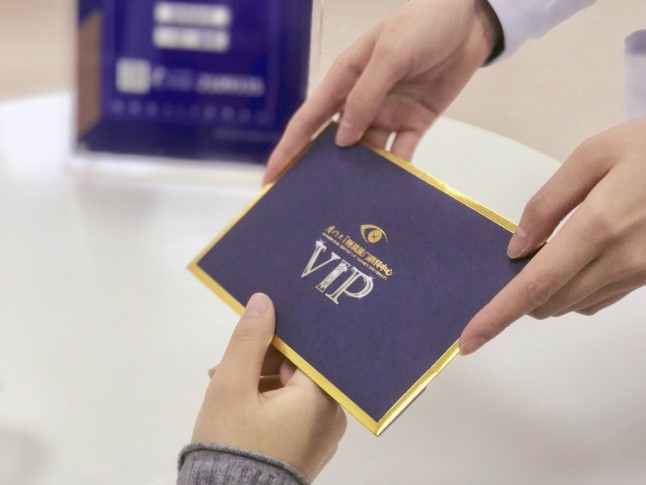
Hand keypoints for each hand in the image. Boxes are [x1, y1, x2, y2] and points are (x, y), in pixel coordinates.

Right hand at [192, 293, 346, 481]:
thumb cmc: (233, 442)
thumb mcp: (233, 385)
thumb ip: (249, 340)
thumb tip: (264, 300)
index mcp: (322, 397)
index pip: (306, 349)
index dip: (278, 334)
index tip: (255, 328)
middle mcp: (332, 415)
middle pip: (299, 368)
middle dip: (261, 361)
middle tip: (226, 367)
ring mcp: (322, 434)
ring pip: (293, 389)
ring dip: (260, 381)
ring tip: (223, 386)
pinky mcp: (308, 447)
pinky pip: (293, 411)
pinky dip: (268, 402)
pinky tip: (239, 405)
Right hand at [264, 0, 500, 182]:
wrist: (470, 20)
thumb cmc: (423, 24)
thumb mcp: (390, 54)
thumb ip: (366, 96)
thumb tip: (342, 140)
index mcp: (344, 79)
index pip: (308, 120)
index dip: (288, 149)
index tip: (271, 177)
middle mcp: (360, 101)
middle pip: (332, 142)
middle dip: (318, 169)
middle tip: (306, 202)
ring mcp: (387, 114)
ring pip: (366, 153)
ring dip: (359, 175)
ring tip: (348, 204)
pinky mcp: (414, 122)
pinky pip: (401, 152)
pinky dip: (396, 170)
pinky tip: (389, 191)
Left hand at [460, 117, 645, 354]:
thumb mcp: (595, 156)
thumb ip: (548, 204)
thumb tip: (516, 247)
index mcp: (599, 227)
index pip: (536, 286)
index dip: (498, 316)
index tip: (470, 340)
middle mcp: (622, 260)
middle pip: (550, 302)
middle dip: (520, 295)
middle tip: (513, 262)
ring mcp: (641, 273)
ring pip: (574, 303)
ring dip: (547, 291)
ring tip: (548, 249)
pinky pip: (600, 297)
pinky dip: (575, 287)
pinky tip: (577, 256)